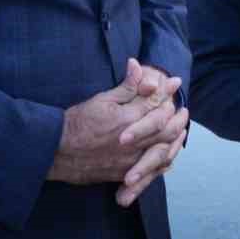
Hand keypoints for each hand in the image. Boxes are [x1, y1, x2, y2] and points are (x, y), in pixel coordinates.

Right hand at [48, 58, 185, 184]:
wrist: (56, 152)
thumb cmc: (77, 123)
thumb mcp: (101, 100)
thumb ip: (125, 86)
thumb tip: (137, 65)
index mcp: (127, 120)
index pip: (154, 103)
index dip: (166, 91)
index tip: (174, 81)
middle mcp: (133, 141)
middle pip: (166, 128)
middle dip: (177, 117)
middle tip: (183, 109)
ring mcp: (129, 160)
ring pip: (162, 150)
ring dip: (174, 139)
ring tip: (181, 129)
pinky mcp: (123, 173)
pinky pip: (151, 169)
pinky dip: (163, 160)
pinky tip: (167, 155)